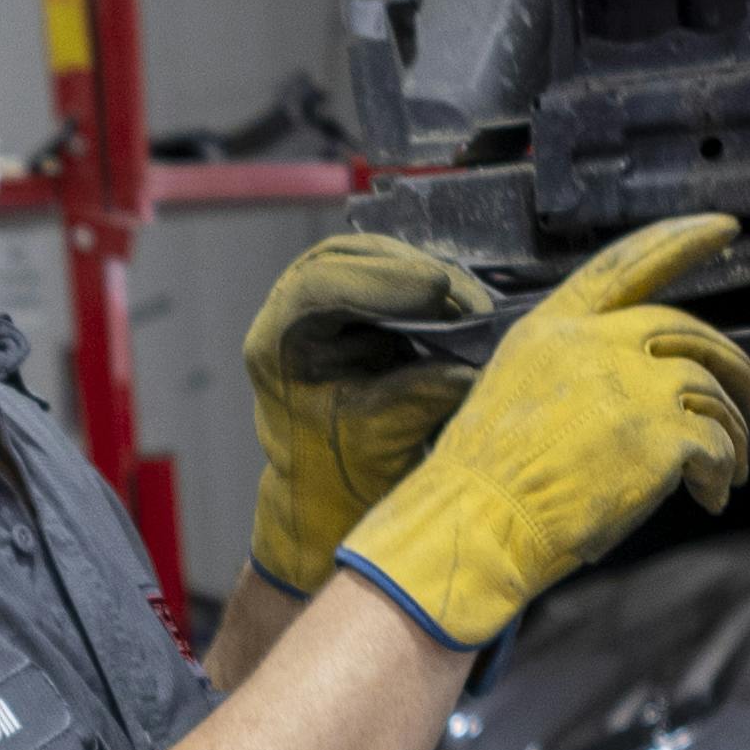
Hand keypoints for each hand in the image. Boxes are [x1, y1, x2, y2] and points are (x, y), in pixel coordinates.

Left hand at [237, 231, 502, 594]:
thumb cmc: (338, 473)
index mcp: (276, 345)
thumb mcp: (377, 441)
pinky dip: (429, 288)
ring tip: (473, 308)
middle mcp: (290, 312)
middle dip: (412, 272)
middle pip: (348, 258)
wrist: (328, 491)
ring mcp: (320, 302)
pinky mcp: (352, 304)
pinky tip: (462, 308)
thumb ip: (416, 399)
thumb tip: (473, 366)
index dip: (379, 281)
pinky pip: (389, 275)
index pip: (318, 286)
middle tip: (467, 301)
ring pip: (372, 258)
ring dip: (426, 277)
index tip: (435, 290)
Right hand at [332, 215, 749, 648]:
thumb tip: (637, 389)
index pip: (625, 266)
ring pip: (713, 391)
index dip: (680, 242)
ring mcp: (633, 386)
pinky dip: (722, 473)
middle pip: (690, 332)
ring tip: (730, 471)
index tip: (724, 228)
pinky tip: (708, 498)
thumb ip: (572, 374)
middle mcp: (596, 345)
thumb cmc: (486, 483)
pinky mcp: (660, 434)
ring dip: (733, 432)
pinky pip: (717, 444)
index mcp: (552, 330)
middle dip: (735, 366)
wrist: (476, 525)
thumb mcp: (511, 395)